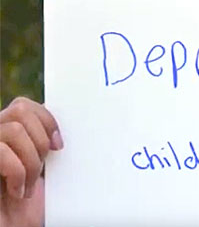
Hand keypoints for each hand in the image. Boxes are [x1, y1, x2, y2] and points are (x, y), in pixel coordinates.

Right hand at [0, 97, 62, 226]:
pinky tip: (18, 191)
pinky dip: (18, 172)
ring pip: (13, 129)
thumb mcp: (42, 170)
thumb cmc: (29, 208)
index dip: (46, 119)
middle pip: (20, 109)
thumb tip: (75, 121)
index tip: (59, 145)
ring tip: (29, 185)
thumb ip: (46, 145)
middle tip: (43, 165)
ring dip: (31, 160)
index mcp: (7, 135)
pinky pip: (1, 151)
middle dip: (40, 138)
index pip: (24, 105)